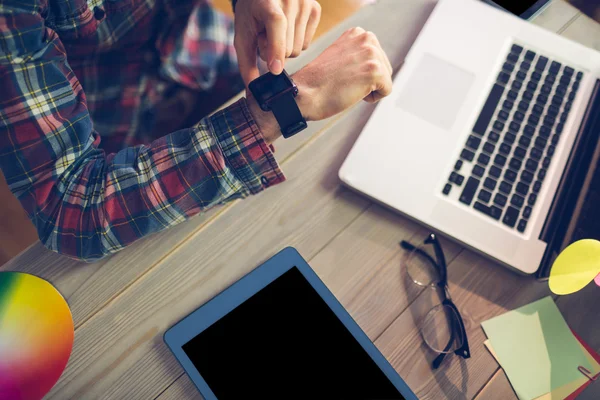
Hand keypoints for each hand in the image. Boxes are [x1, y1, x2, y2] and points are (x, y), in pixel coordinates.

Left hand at [234, 0, 321, 85]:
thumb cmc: (250, 16)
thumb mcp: (242, 37)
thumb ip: (246, 64)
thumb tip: (253, 91)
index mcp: (267, 1)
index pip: (276, 24)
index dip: (276, 48)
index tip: (275, 69)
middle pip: (288, 47)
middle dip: (275, 52)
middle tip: (265, 37)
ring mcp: (306, 3)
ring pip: (299, 49)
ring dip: (286, 49)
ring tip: (275, 33)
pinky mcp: (316, 9)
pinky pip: (308, 44)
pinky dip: (296, 43)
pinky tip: (288, 31)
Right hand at [247, 27, 392, 143]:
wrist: (305, 94)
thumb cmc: (318, 82)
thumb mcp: (339, 57)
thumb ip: (357, 54)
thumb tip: (375, 65)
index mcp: (357, 33)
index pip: (377, 58)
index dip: (361, 73)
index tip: (343, 74)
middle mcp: (366, 38)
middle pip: (385, 68)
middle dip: (368, 81)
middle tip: (344, 82)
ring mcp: (371, 53)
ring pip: (386, 80)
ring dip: (369, 89)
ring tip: (347, 86)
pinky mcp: (375, 71)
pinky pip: (386, 91)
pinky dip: (372, 98)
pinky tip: (352, 93)